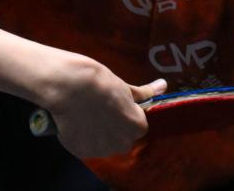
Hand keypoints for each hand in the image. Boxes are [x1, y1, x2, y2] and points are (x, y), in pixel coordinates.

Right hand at [42, 56, 167, 159]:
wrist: (70, 85)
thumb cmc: (99, 82)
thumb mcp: (124, 86)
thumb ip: (145, 93)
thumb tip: (164, 85)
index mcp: (137, 127)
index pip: (136, 125)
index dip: (123, 114)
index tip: (112, 103)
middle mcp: (123, 143)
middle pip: (120, 138)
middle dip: (111, 127)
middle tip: (98, 108)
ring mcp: (101, 149)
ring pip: (101, 143)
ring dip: (95, 133)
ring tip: (83, 113)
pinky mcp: (81, 151)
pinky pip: (83, 145)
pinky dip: (78, 136)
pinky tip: (73, 120)